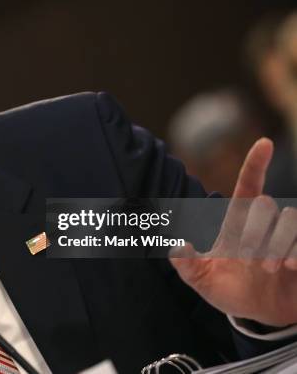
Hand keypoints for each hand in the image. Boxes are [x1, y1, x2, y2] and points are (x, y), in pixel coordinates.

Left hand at [170, 138, 296, 326]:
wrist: (261, 316)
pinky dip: (295, 252)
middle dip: (254, 229)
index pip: (248, 186)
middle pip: (264, 205)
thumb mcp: (203, 280)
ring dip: (276, 243)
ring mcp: (288, 238)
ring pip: (289, 220)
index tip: (264, 143)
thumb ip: (186, 265)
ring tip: (268, 268)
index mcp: (239, 223)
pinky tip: (288, 267)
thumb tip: (174, 246)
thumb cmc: (232, 291)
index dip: (256, 164)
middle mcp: (266, 225)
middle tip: (246, 258)